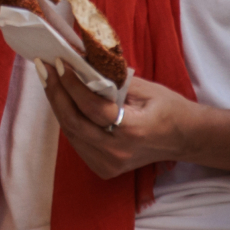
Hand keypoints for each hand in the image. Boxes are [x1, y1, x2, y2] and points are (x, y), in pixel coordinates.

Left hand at [40, 65, 189, 179]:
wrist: (185, 138)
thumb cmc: (169, 108)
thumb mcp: (146, 88)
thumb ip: (111, 79)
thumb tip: (79, 60)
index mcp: (133, 130)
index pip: (91, 107)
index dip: (72, 84)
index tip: (59, 63)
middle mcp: (118, 152)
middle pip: (74, 122)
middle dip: (56, 92)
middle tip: (45, 68)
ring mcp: (110, 164)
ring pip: (71, 133)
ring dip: (58, 105)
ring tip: (50, 80)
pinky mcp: (104, 169)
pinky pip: (77, 142)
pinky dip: (68, 120)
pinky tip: (63, 101)